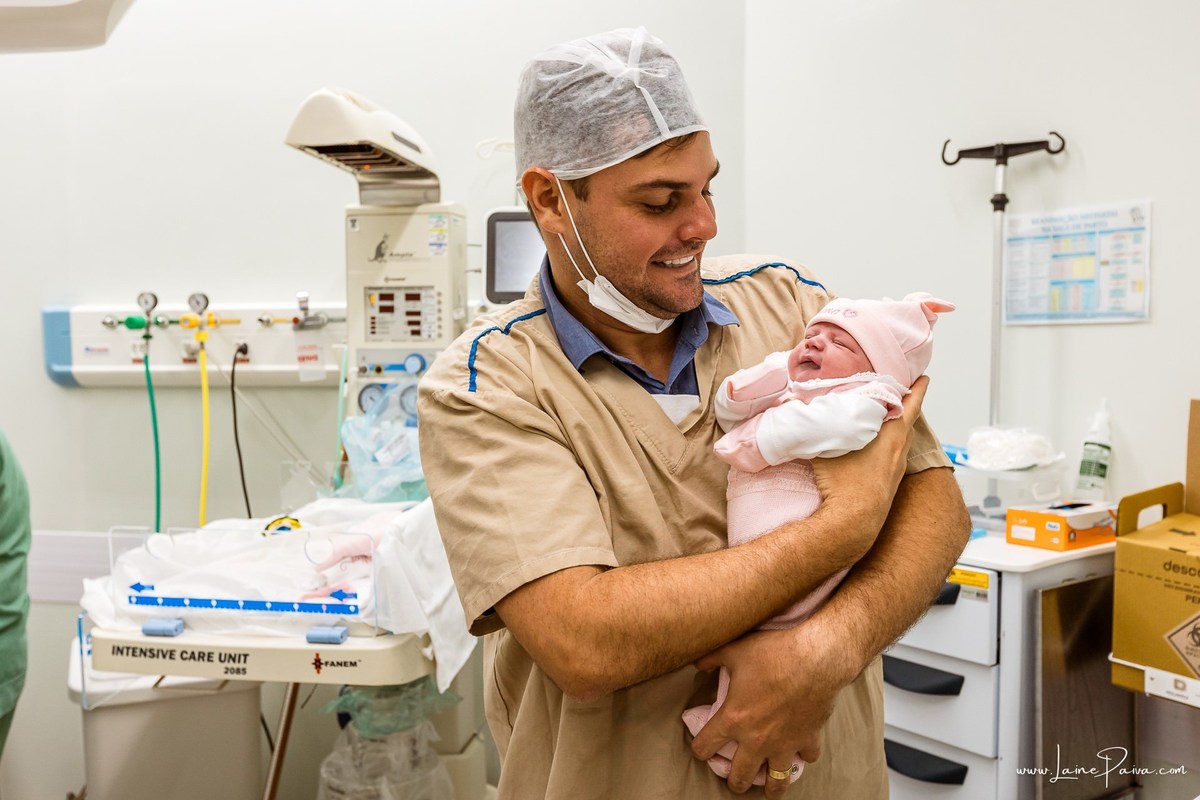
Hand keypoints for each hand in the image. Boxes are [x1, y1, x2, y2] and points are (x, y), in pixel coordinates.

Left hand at [689, 620, 856, 796]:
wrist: (816, 658)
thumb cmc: (774, 653)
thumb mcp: (735, 650)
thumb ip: (712, 658)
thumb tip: (697, 663)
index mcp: (734, 719)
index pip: (705, 746)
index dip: (699, 748)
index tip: (701, 748)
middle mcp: (757, 739)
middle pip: (739, 776)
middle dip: (734, 781)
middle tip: (734, 778)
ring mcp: (784, 744)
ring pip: (775, 781)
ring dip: (770, 787)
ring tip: (767, 790)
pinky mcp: (808, 740)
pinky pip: (806, 758)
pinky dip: (803, 756)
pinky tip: (801, 751)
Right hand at [810, 376, 928, 537]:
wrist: (852, 524)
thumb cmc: (842, 483)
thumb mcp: (824, 445)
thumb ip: (814, 425)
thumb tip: (793, 408)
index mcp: (892, 435)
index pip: (910, 404)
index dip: (917, 388)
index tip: (923, 376)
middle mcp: (900, 451)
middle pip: (909, 420)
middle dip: (907, 404)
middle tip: (903, 390)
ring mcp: (896, 469)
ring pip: (902, 440)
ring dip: (898, 426)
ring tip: (886, 416)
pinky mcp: (890, 484)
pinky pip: (895, 456)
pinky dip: (891, 445)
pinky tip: (875, 447)